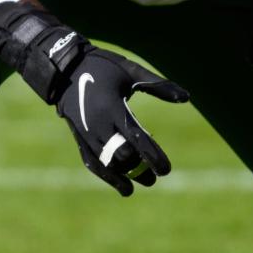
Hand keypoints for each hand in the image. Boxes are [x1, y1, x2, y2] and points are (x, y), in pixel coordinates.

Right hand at [56, 47, 187, 195]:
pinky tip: (122, 186)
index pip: (136, 138)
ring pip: (107, 163)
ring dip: (125, 176)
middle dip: (140, 168)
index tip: (166, 170)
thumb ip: (158, 85)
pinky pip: (93, 163)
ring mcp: (87, 133)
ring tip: (141, 184)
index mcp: (112, 107)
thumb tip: (187, 98)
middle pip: (121, 155)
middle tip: (156, 175)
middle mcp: (98, 124)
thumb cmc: (103, 66)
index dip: (152, 156)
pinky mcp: (80, 138)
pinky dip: (107, 176)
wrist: (65, 69)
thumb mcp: (131, 70)